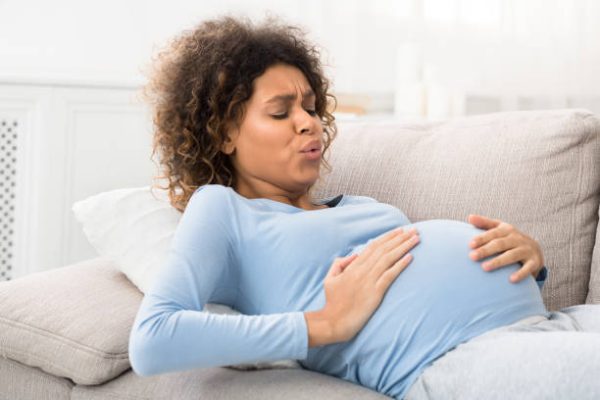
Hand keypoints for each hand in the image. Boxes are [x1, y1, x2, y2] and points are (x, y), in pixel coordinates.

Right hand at [306, 227, 419, 345]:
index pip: (373, 247)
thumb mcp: (330, 279)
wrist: (335, 321)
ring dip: (404, 247)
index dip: (387, 238)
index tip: (399, 231)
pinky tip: (410, 257)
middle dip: (400, 238)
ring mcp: (369, 281)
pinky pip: (390, 275)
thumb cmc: (332, 302)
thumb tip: (354, 254)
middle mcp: (362, 271)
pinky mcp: (375, 293)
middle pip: (384, 249)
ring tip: (416, 239)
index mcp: (352, 267)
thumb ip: (339, 264)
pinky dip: (400, 265)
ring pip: (389, 259)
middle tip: (414, 230)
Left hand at [467, 214, 544, 282]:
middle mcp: (518, 238)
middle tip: (472, 257)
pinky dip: (520, 273)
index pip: (493, 233)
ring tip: (484, 267)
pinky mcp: (535, 262)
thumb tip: (470, 217)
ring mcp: (527, 250)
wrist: (535, 250)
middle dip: (486, 250)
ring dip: (498, 261)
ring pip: (512, 255)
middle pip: (500, 244)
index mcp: (508, 230)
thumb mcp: (499, 229)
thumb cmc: (510, 239)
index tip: (470, 245)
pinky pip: (528, 268)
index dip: (482, 238)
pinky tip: (511, 279)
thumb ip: (484, 223)